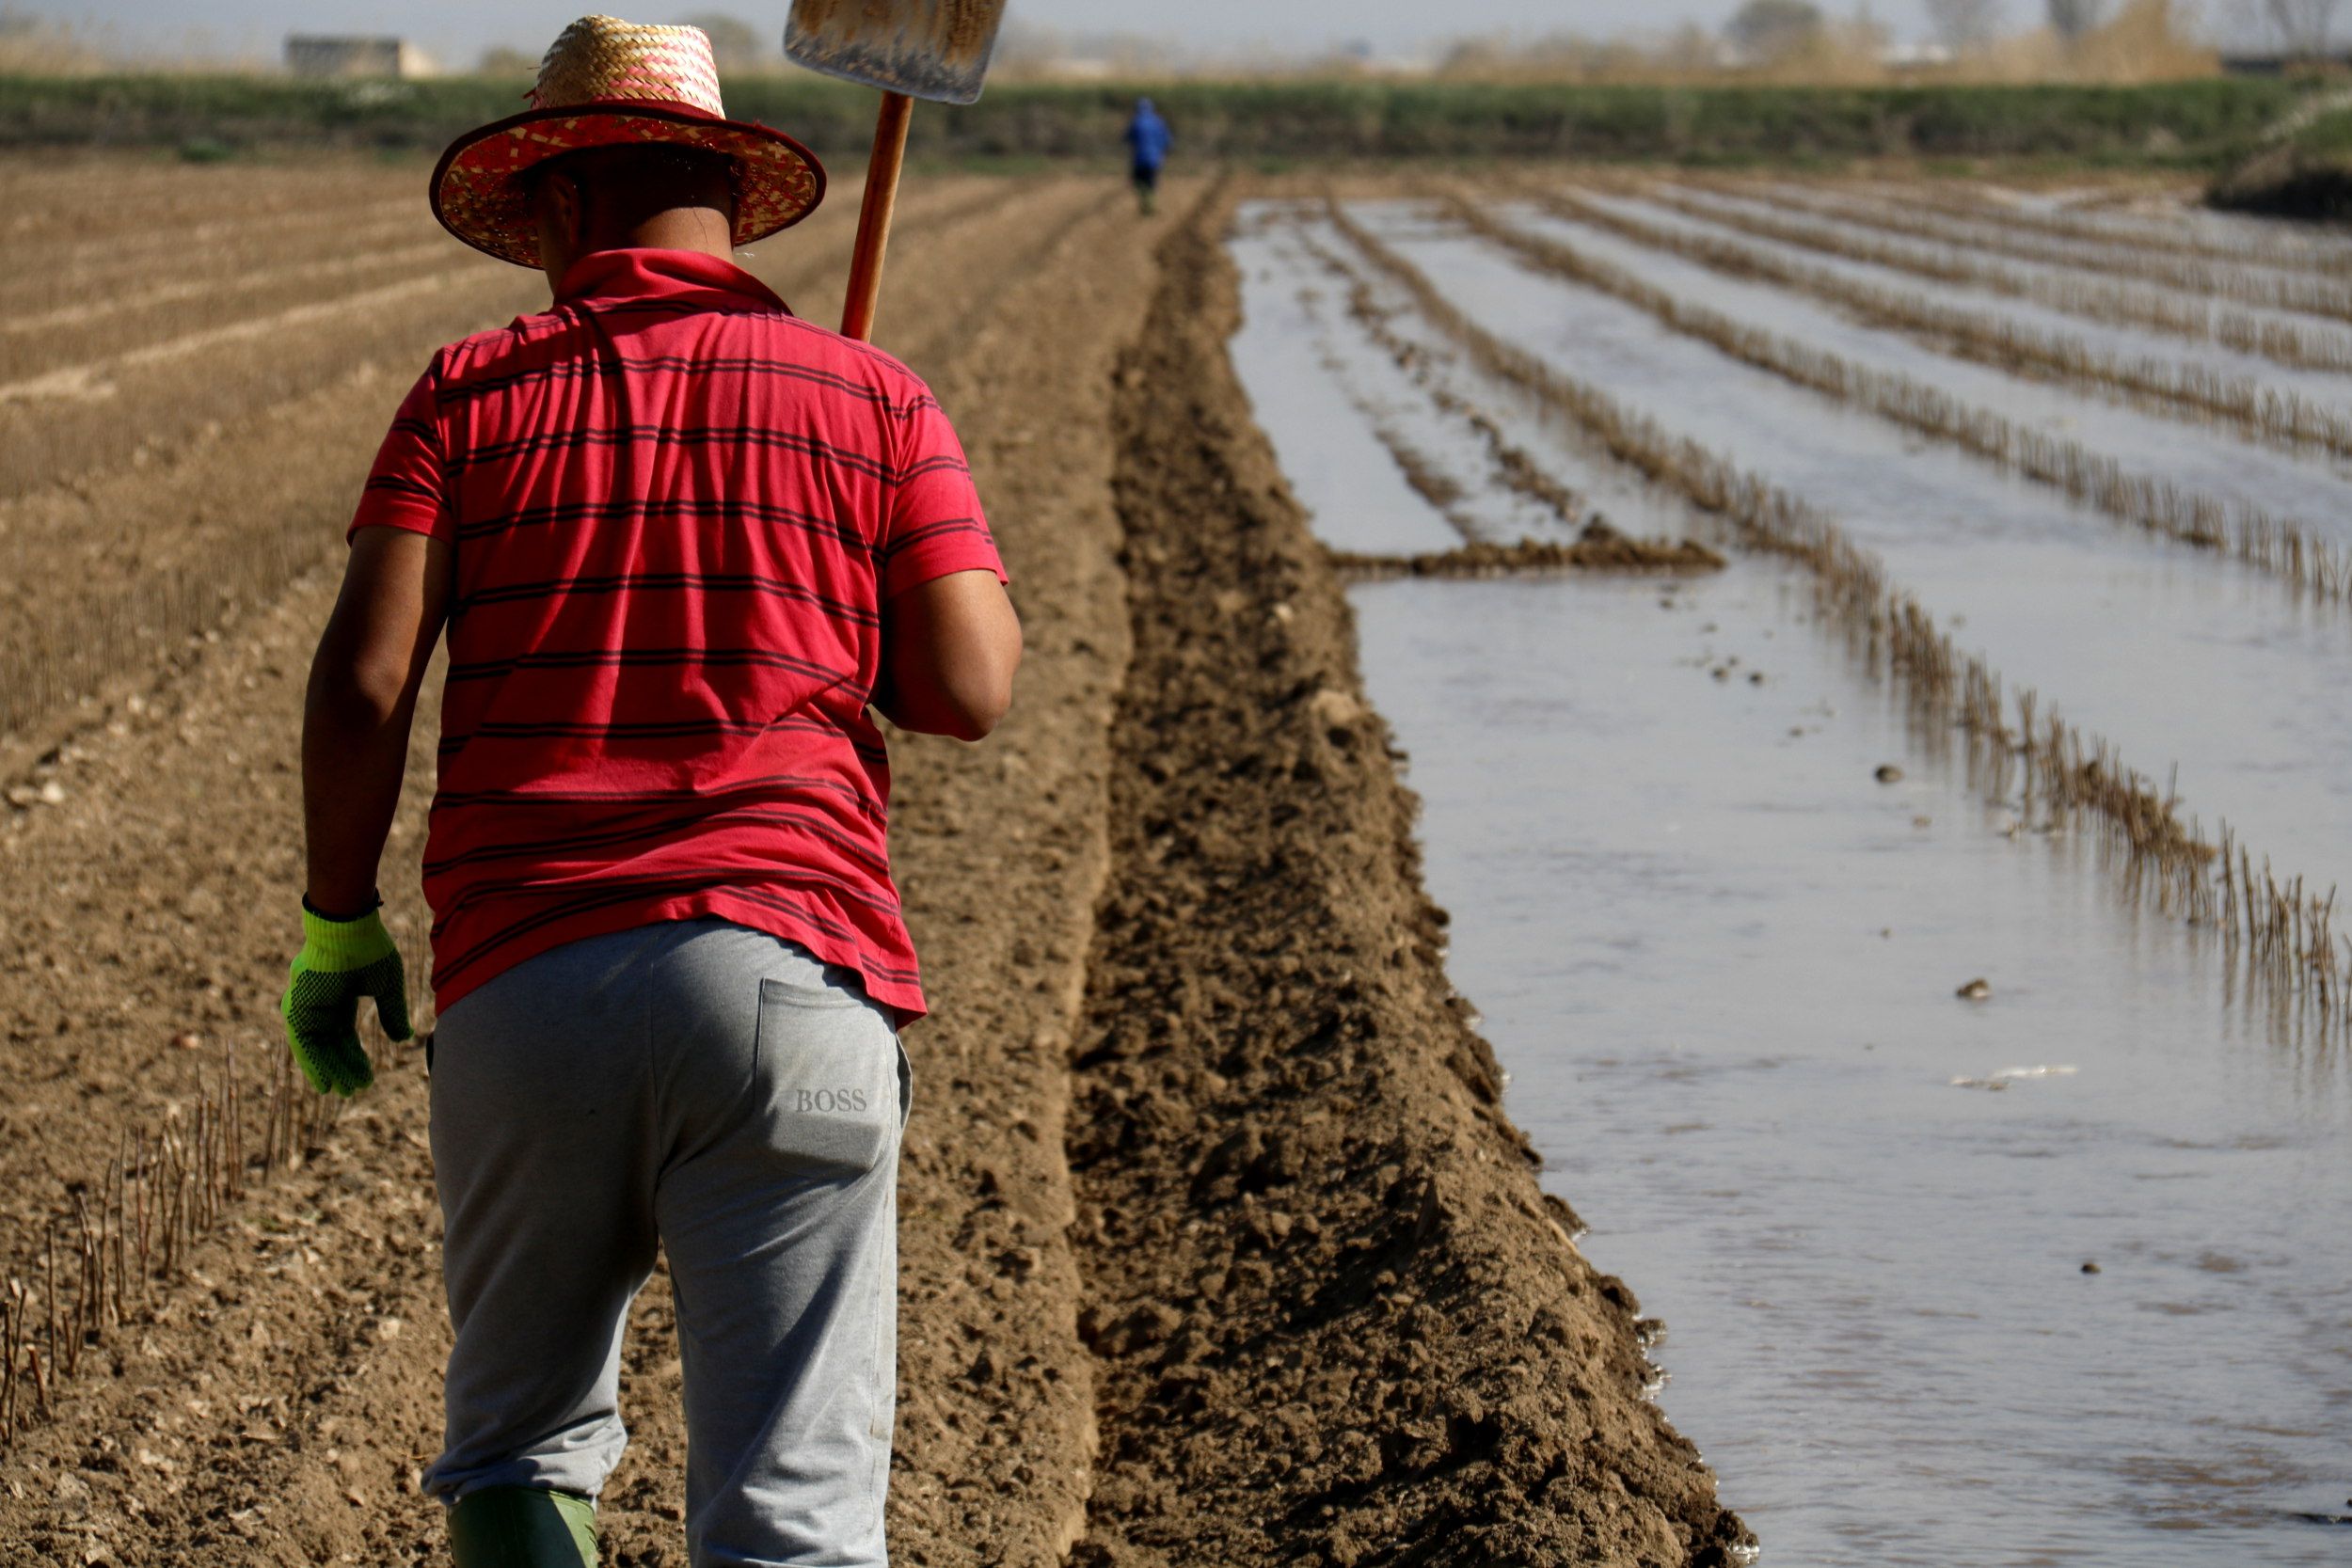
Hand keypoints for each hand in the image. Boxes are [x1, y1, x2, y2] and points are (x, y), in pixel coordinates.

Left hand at [280, 897, 411, 1096]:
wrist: (347, 928)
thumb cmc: (368, 949)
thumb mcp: (387, 986)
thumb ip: (392, 1013)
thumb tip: (402, 1038)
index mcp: (339, 997)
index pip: (345, 1035)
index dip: (356, 1057)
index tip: (367, 1077)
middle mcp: (320, 1004)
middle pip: (329, 1045)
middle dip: (342, 1068)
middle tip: (354, 1090)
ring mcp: (306, 1006)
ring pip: (314, 1047)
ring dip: (327, 1070)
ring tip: (339, 1091)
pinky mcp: (297, 1008)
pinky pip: (303, 1043)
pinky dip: (312, 1063)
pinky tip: (324, 1080)